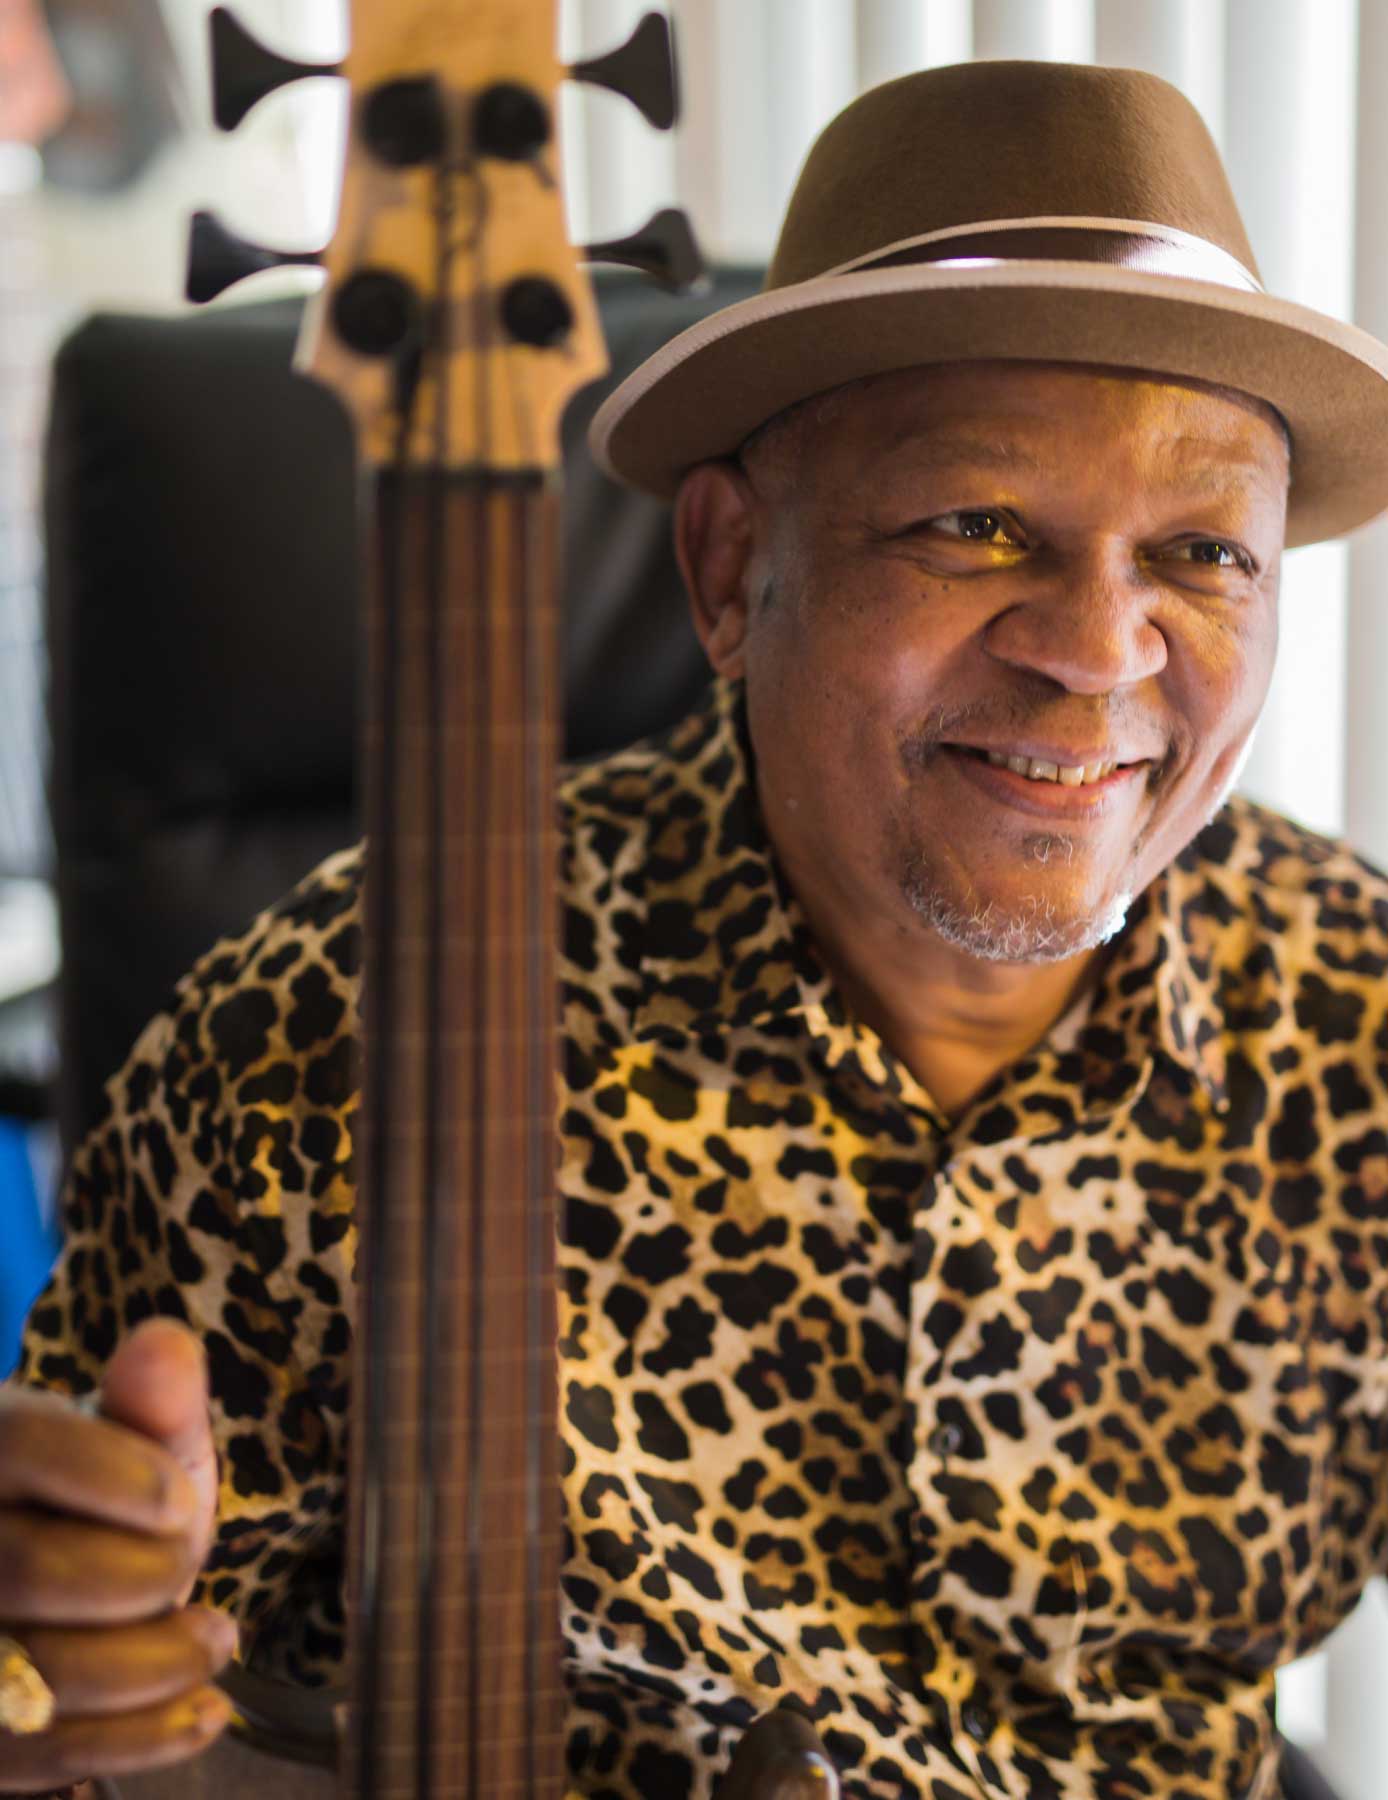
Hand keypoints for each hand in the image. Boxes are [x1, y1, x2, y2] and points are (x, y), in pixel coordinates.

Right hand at [0, 1320, 235, 1791]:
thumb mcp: (130, 1446)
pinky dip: (143, 1739)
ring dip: (159, 1663)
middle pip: (30, 1566)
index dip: (114, 1473)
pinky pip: (47, 1758)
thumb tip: (166, 1344)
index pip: (17, 1446)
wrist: (46, 1595)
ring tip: (215, 1639)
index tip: (180, 1499)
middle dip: (146, 1571)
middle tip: (192, 1561)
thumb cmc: (98, 1510)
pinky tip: (202, 1710)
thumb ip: (152, 1404)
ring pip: (42, 1674)